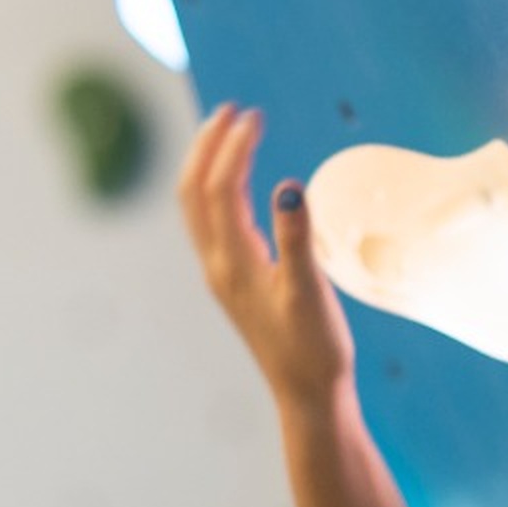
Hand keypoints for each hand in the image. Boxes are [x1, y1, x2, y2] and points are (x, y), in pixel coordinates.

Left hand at [178, 102, 354, 413]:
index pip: (220, 189)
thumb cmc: (314, 348)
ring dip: (206, 164)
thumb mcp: (311, 292)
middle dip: (207, 146)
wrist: (307, 396)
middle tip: (231, 110)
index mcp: (233, 263)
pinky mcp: (233, 282)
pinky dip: (215, 190)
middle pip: (193, 192)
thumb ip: (298, 238)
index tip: (254, 115)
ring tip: (227, 132)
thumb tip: (289, 186)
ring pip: (196, 208)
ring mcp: (222, 274)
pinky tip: (238, 183)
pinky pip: (209, 223)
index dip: (233, 147)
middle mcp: (218, 266)